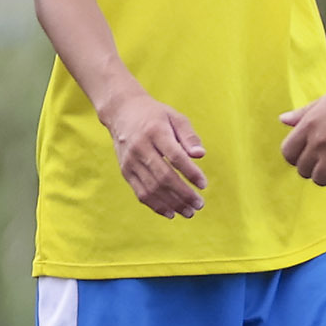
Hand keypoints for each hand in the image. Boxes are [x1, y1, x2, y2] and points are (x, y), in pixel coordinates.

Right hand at [104, 90, 206, 217]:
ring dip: (171, 203)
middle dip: (183, 194)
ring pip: (151, 188)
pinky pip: (140, 192)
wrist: (121, 112)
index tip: (204, 185)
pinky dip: (155, 205)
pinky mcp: (125, 171)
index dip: (190, 173)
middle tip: (199, 205)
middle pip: (163, 177)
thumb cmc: (154, 115)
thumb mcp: (175, 117)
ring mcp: (130, 161)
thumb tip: (200, 155)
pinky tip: (170, 213)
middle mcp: (140, 148)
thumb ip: (189, 136)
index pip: (175, 157)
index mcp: (155, 132)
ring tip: (189, 212)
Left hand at [280, 78, 325, 185]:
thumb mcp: (324, 100)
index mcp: (308, 125)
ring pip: (320, 179)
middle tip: (323, 162)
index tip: (305, 155)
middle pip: (303, 169)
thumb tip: (283, 120)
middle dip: (311, 168)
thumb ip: (302, 114)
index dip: (295, 157)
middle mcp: (318, 141)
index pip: (287, 153)